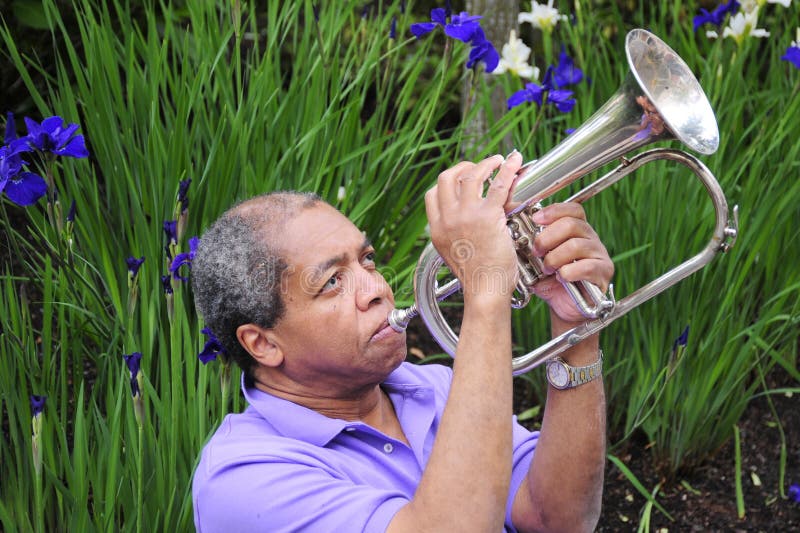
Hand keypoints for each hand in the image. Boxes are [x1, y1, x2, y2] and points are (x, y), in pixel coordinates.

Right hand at [425, 152, 523, 301]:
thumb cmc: (477, 278)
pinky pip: (498, 185)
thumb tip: (465, 222)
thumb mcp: (453, 254)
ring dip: (486, 163)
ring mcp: (466, 216)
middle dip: (463, 167)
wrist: (484, 291)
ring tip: (498, 161)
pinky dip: (507, 169)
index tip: (460, 179)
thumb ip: (454, 234)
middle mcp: (447, 219)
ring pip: (471, 175)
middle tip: (479, 167)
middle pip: (447, 178)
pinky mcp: (487, 216)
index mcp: (437, 229)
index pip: (432, 194)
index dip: (447, 182)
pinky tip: (514, 162)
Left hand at [529, 203, 613, 323]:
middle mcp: (590, 239)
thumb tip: (514, 229)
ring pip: (576, 245)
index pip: (573, 210)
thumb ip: (530, 244)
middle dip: (548, 237)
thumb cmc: (550, 281)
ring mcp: (599, 255)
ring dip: (555, 257)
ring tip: (546, 268)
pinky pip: (586, 266)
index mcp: (577, 231)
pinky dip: (568, 272)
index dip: (554, 211)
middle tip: (536, 251)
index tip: (535, 218)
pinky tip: (561, 278)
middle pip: (572, 224)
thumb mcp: (536, 259)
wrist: (562, 307)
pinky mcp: (603, 272)